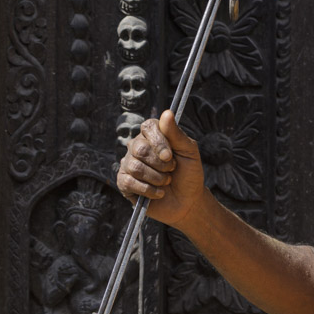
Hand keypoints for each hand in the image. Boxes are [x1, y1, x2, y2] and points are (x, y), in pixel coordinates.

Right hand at [116, 110, 208, 228]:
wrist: (188, 201)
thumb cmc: (189, 174)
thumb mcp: (189, 152)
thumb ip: (177, 134)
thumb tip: (166, 112)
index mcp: (153, 135)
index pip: (147, 127)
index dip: (158, 142)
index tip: (170, 156)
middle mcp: (137, 147)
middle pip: (139, 149)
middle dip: (161, 164)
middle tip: (172, 170)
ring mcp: (128, 164)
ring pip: (135, 167)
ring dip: (157, 178)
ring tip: (167, 182)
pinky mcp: (124, 182)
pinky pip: (130, 182)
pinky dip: (149, 190)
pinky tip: (159, 193)